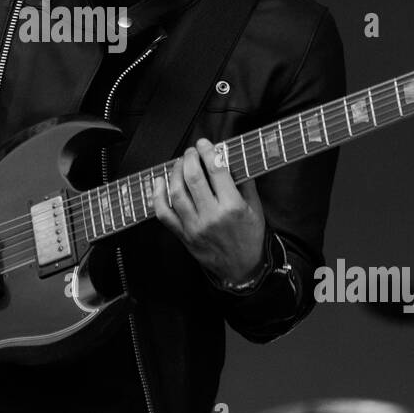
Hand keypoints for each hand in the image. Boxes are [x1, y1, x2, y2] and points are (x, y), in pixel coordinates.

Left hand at [151, 138, 265, 283]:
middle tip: (191, 151)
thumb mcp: (255, 208)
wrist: (242, 269)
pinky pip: (164, 214)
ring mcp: (195, 226)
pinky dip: (158, 196)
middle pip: (193, 178)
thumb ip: (244, 182)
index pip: (216, 170)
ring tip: (179, 164)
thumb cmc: (250, 237)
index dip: (208, 152)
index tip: (204, 143)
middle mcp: (211, 216)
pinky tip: (159, 182)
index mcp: (232, 206)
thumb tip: (230, 158)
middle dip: (190, 158)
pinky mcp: (183, 235)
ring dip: (175, 173)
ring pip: (177, 192)